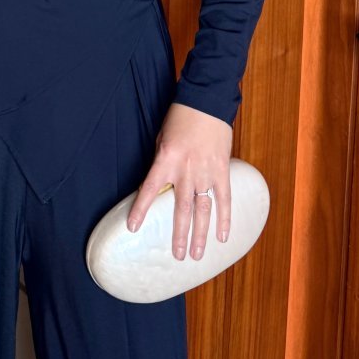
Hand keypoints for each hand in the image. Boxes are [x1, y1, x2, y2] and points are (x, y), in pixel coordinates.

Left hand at [125, 102, 232, 259]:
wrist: (206, 102)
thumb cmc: (180, 118)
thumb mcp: (162, 139)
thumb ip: (161, 163)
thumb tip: (159, 186)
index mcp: (165, 160)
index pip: (149, 190)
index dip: (140, 210)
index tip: (134, 228)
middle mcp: (185, 170)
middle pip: (181, 210)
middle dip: (179, 235)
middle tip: (177, 256)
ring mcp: (205, 172)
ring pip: (203, 210)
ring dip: (200, 235)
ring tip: (197, 255)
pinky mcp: (222, 170)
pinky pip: (224, 199)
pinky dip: (224, 219)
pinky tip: (222, 236)